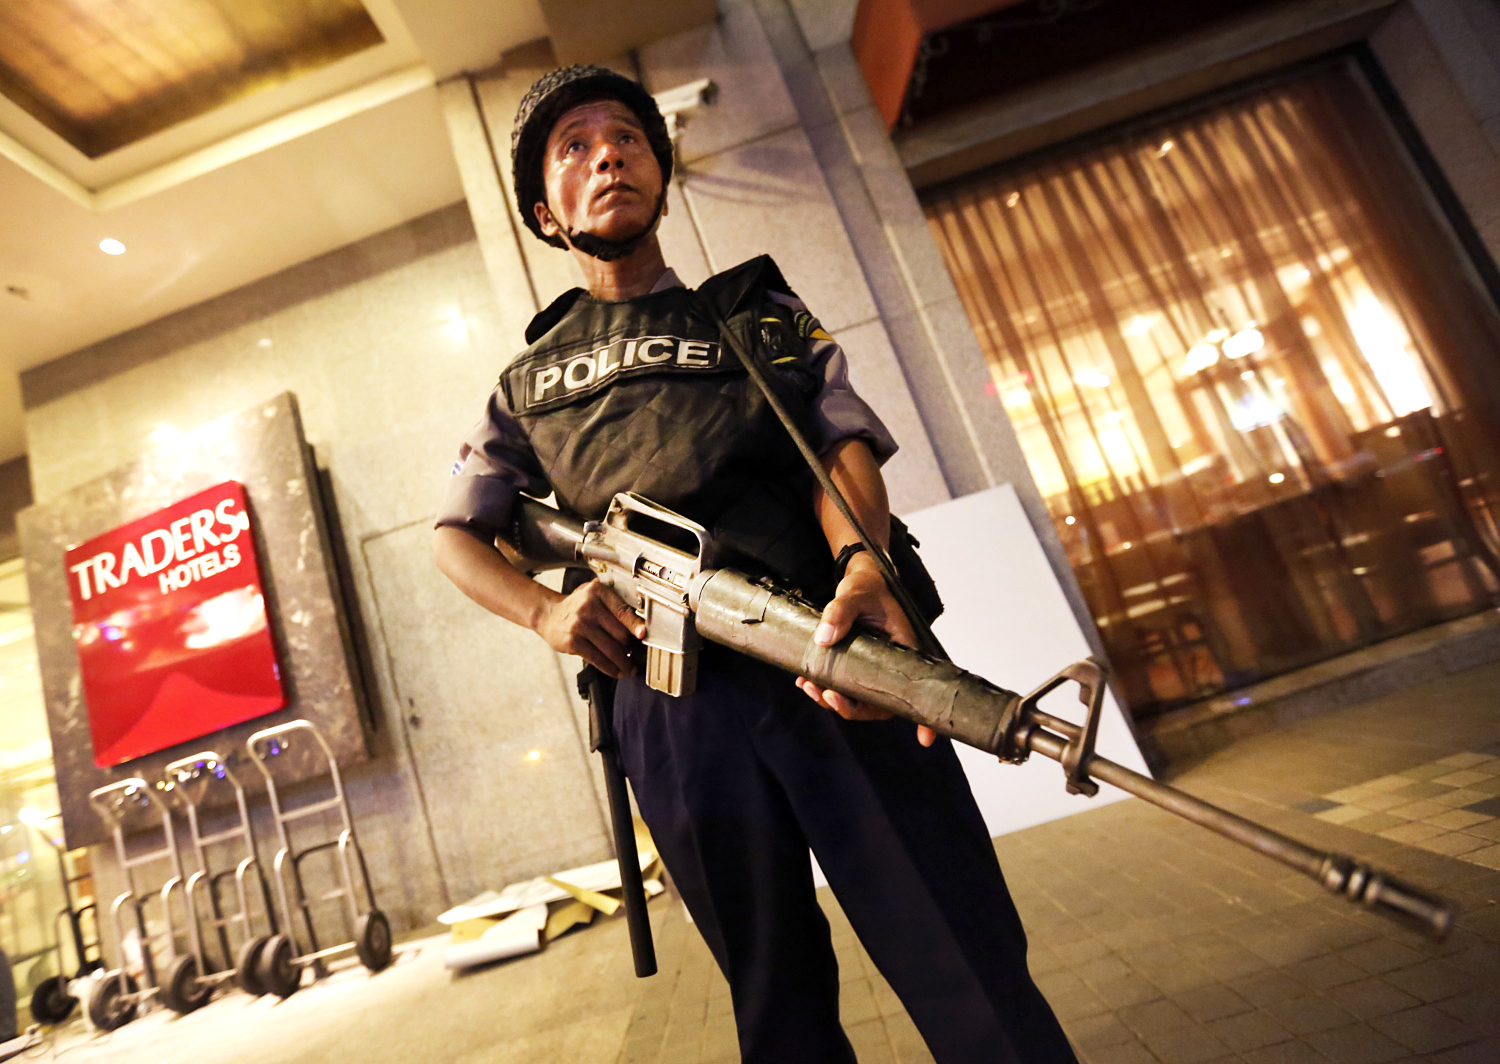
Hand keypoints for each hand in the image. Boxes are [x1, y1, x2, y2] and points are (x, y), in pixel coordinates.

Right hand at [537, 580, 645, 678]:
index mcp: (598, 591)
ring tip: (630, 669)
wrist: (549, 614)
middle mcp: (588, 606)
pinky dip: (610, 668)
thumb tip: (640, 627)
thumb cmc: (578, 606)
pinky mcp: (573, 642)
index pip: (622, 611)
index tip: (643, 635)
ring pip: (610, 649)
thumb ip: (614, 604)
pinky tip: (616, 671)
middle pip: (619, 633)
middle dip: (630, 648)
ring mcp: (579, 625)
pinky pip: (597, 658)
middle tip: (636, 656)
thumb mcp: (594, 596)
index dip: (635, 625)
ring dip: (623, 663)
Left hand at [795, 555, 936, 746]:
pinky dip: (826, 688)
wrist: (860, 578)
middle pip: (882, 703)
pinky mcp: (859, 666)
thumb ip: (840, 612)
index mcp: (906, 648)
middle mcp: (894, 664)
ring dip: (834, 699)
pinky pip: (846, 687)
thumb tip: (824, 639)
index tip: (925, 739)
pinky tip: (805, 680)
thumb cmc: (867, 585)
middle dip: (852, 708)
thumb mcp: (854, 593)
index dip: (923, 716)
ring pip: (860, 699)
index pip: (919, 687)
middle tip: (826, 695)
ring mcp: (876, 668)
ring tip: (807, 685)